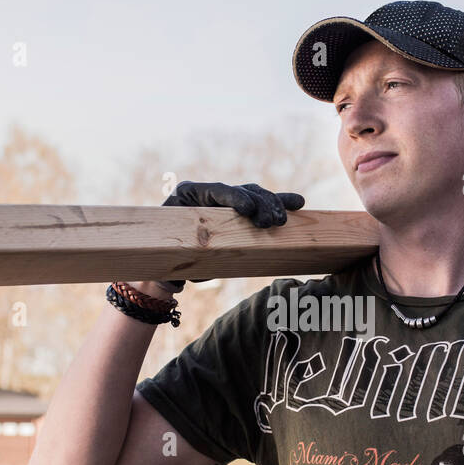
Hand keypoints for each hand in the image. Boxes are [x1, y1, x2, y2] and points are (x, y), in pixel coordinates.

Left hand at [161, 181, 304, 284]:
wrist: (167, 254)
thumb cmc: (165, 253)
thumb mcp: (171, 253)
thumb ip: (182, 258)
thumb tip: (190, 275)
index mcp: (188, 194)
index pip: (216, 189)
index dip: (234, 196)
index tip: (249, 208)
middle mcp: (210, 193)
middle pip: (241, 191)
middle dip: (260, 204)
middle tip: (269, 223)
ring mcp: (228, 200)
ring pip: (256, 195)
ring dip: (273, 206)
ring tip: (283, 220)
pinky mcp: (242, 210)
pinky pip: (264, 204)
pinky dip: (280, 204)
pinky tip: (298, 203)